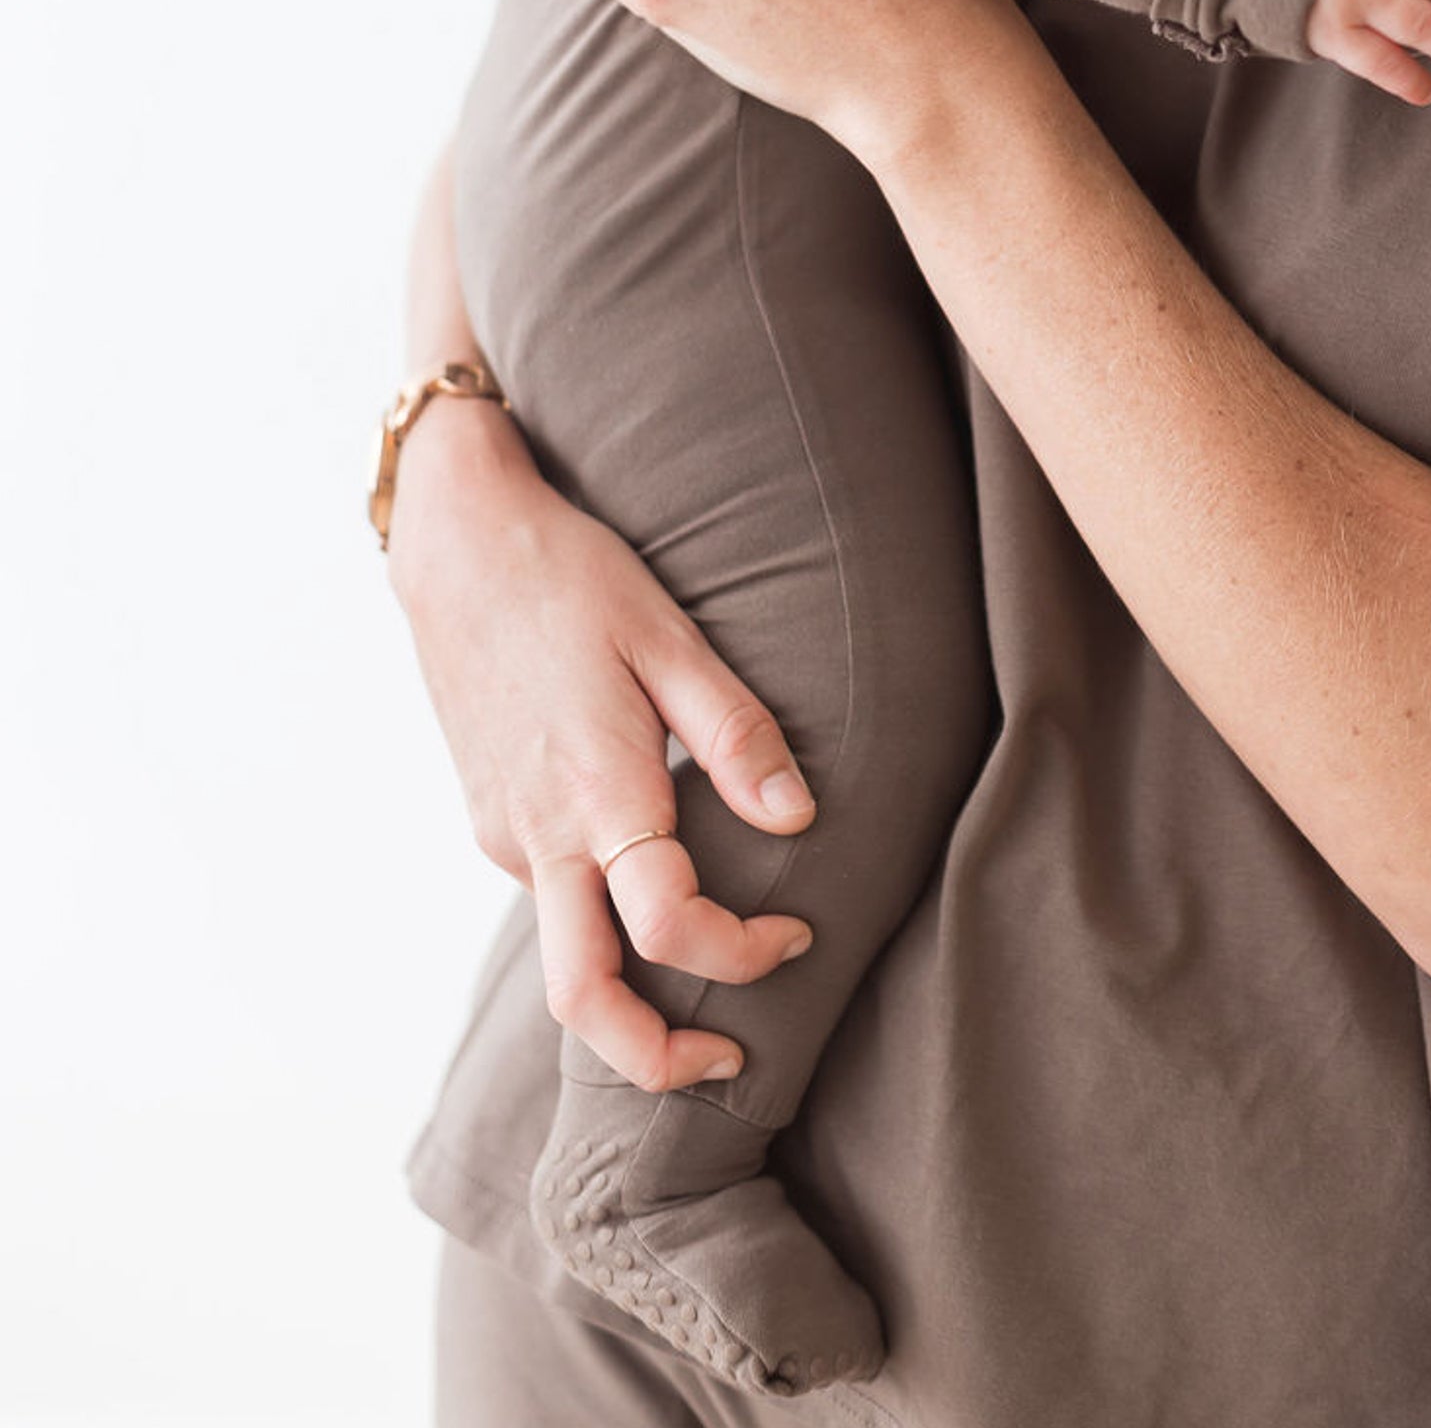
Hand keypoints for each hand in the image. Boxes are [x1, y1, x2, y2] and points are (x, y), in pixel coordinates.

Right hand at [388, 394, 818, 1090]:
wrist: (457, 543)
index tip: (799, 933)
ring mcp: (506, 835)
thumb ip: (735, 733)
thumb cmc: (573, 577)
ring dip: (630, 991)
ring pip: (561, 957)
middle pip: (584, 1000)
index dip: (742, 955)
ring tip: (709, 970)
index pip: (668, 930)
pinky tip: (650, 876)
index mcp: (596, 794)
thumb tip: (800, 822)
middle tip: (730, 1059)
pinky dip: (602, 922)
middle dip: (654, 1057)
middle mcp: (541, 835)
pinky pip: (549, 900)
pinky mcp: (491, 818)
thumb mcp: (669, 637)